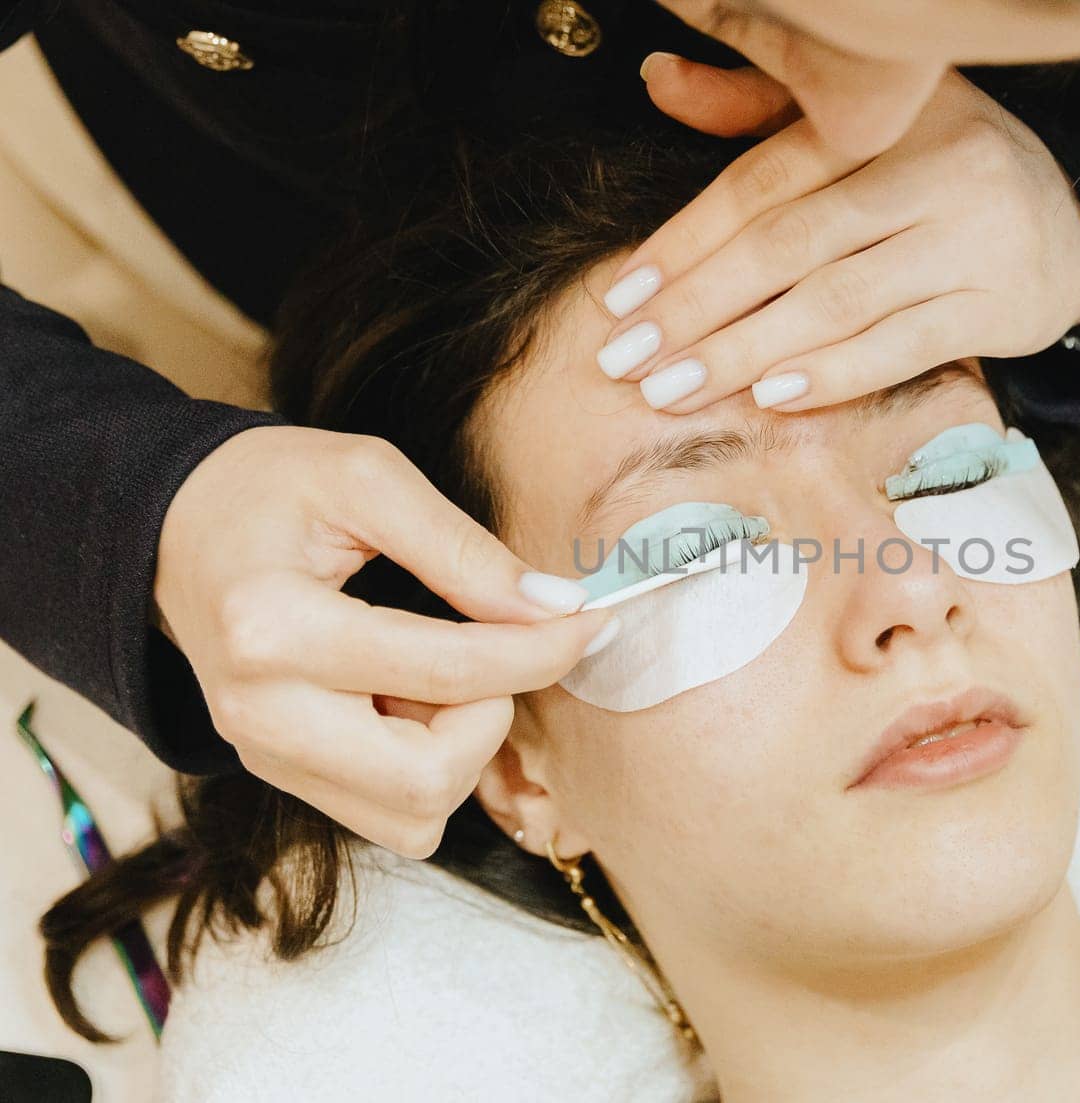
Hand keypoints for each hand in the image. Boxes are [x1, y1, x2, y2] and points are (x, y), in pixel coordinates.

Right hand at [153, 425, 614, 857]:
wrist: (172, 526)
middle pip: (427, 779)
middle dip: (492, 716)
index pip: (448, 673)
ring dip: (461, 750)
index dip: (540, 651)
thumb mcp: (369, 479)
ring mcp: (264, 756)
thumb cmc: (268, 488)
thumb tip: (556, 609)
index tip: (589, 620)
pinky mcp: (280, 774)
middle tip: (495, 649)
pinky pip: (392, 814)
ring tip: (439, 670)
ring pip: (416, 816)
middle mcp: (259, 713)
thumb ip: (466, 549)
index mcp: (272, 628)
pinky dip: (431, 768)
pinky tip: (412, 698)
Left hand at [595, 65, 1079, 414]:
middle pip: (791, 245)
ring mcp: (969, 241)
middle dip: (700, 309)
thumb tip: (657, 78)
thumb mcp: (867, 120)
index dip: (686, 239)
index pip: (765, 181)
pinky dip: (834, 374)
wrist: (1075, 227)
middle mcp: (931, 171)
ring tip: (674, 390)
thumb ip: (759, 105)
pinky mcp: (999, 307)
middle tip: (629, 360)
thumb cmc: (944, 170)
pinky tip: (770, 397)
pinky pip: (903, 346)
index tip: (622, 296)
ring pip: (838, 302)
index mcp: (886, 117)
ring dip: (746, 352)